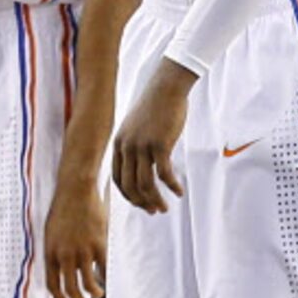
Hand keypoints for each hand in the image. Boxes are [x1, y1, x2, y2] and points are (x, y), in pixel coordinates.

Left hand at [43, 178, 108, 297]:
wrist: (76, 190)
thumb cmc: (63, 208)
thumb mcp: (51, 232)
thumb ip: (56, 251)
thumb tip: (64, 267)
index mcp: (50, 252)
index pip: (52, 284)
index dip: (59, 297)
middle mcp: (65, 256)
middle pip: (70, 289)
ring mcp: (83, 251)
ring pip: (88, 283)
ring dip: (93, 293)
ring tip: (97, 294)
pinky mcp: (99, 245)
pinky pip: (103, 268)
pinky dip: (105, 276)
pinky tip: (106, 278)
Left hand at [113, 62, 192, 214]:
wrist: (166, 87)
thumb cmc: (156, 106)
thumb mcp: (137, 127)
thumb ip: (135, 145)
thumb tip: (144, 165)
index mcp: (119, 144)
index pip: (118, 179)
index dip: (129, 196)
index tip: (142, 203)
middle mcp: (127, 148)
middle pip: (130, 186)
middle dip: (142, 203)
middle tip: (155, 210)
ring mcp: (142, 147)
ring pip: (145, 185)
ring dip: (156, 200)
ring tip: (166, 207)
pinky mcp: (160, 145)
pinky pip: (164, 174)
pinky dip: (171, 187)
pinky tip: (179, 191)